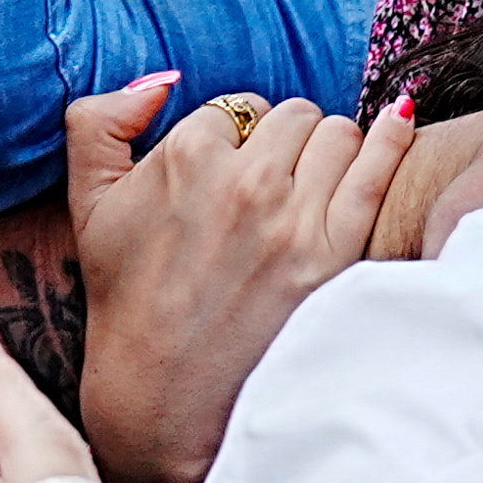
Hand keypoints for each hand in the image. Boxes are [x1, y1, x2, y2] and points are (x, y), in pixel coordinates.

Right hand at [64, 76, 419, 482]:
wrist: (166, 402)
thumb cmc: (127, 301)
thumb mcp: (87, 206)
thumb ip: (98, 123)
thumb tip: (160, 80)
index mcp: (186, 158)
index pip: (236, 110)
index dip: (235, 140)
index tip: (229, 176)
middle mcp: (246, 182)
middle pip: (293, 117)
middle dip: (284, 144)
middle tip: (270, 188)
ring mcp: (297, 219)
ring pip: (339, 133)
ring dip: (328, 152)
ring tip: (309, 191)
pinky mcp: (338, 253)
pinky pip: (380, 165)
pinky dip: (391, 136)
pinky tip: (396, 121)